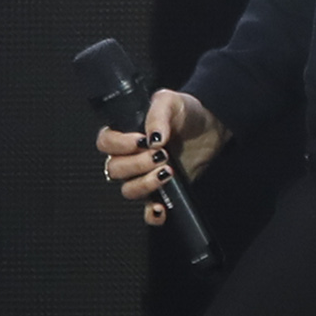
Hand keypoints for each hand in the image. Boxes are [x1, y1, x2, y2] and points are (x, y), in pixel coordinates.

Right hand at [98, 88, 224, 228]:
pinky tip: (160, 208)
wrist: (210, 128)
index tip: (142, 141)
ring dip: (146, 184)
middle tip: (161, 155)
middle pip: (114, 169)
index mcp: (124, 134)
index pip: (105, 144)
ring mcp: (143, 176)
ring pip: (128, 190)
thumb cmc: (186, 112)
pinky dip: (150, 214)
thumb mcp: (171, 102)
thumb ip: (158, 115)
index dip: (119, 145)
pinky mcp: (161, 190)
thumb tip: (153, 138)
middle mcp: (129, 157)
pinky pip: (146, 210)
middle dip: (138, 164)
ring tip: (168, 172)